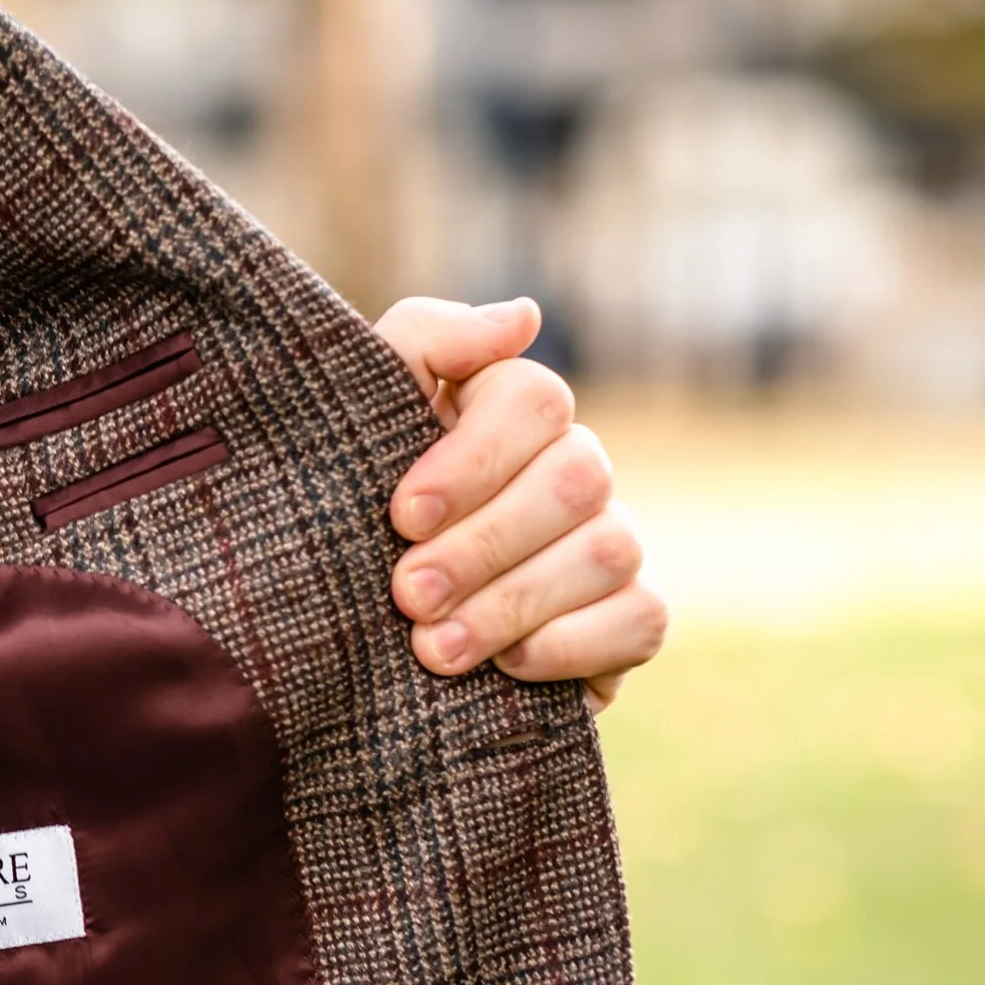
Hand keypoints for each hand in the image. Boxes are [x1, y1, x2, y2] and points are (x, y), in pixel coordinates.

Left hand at [372, 297, 666, 713]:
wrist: (342, 641)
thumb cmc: (343, 515)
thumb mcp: (356, 420)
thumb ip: (424, 343)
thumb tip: (523, 318)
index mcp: (507, 412)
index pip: (533, 399)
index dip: (473, 459)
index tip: (403, 516)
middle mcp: (572, 467)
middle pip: (577, 477)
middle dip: (485, 544)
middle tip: (408, 595)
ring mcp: (609, 541)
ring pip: (608, 549)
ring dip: (513, 602)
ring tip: (433, 648)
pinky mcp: (631, 619)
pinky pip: (642, 618)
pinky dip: (571, 644)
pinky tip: (505, 666)